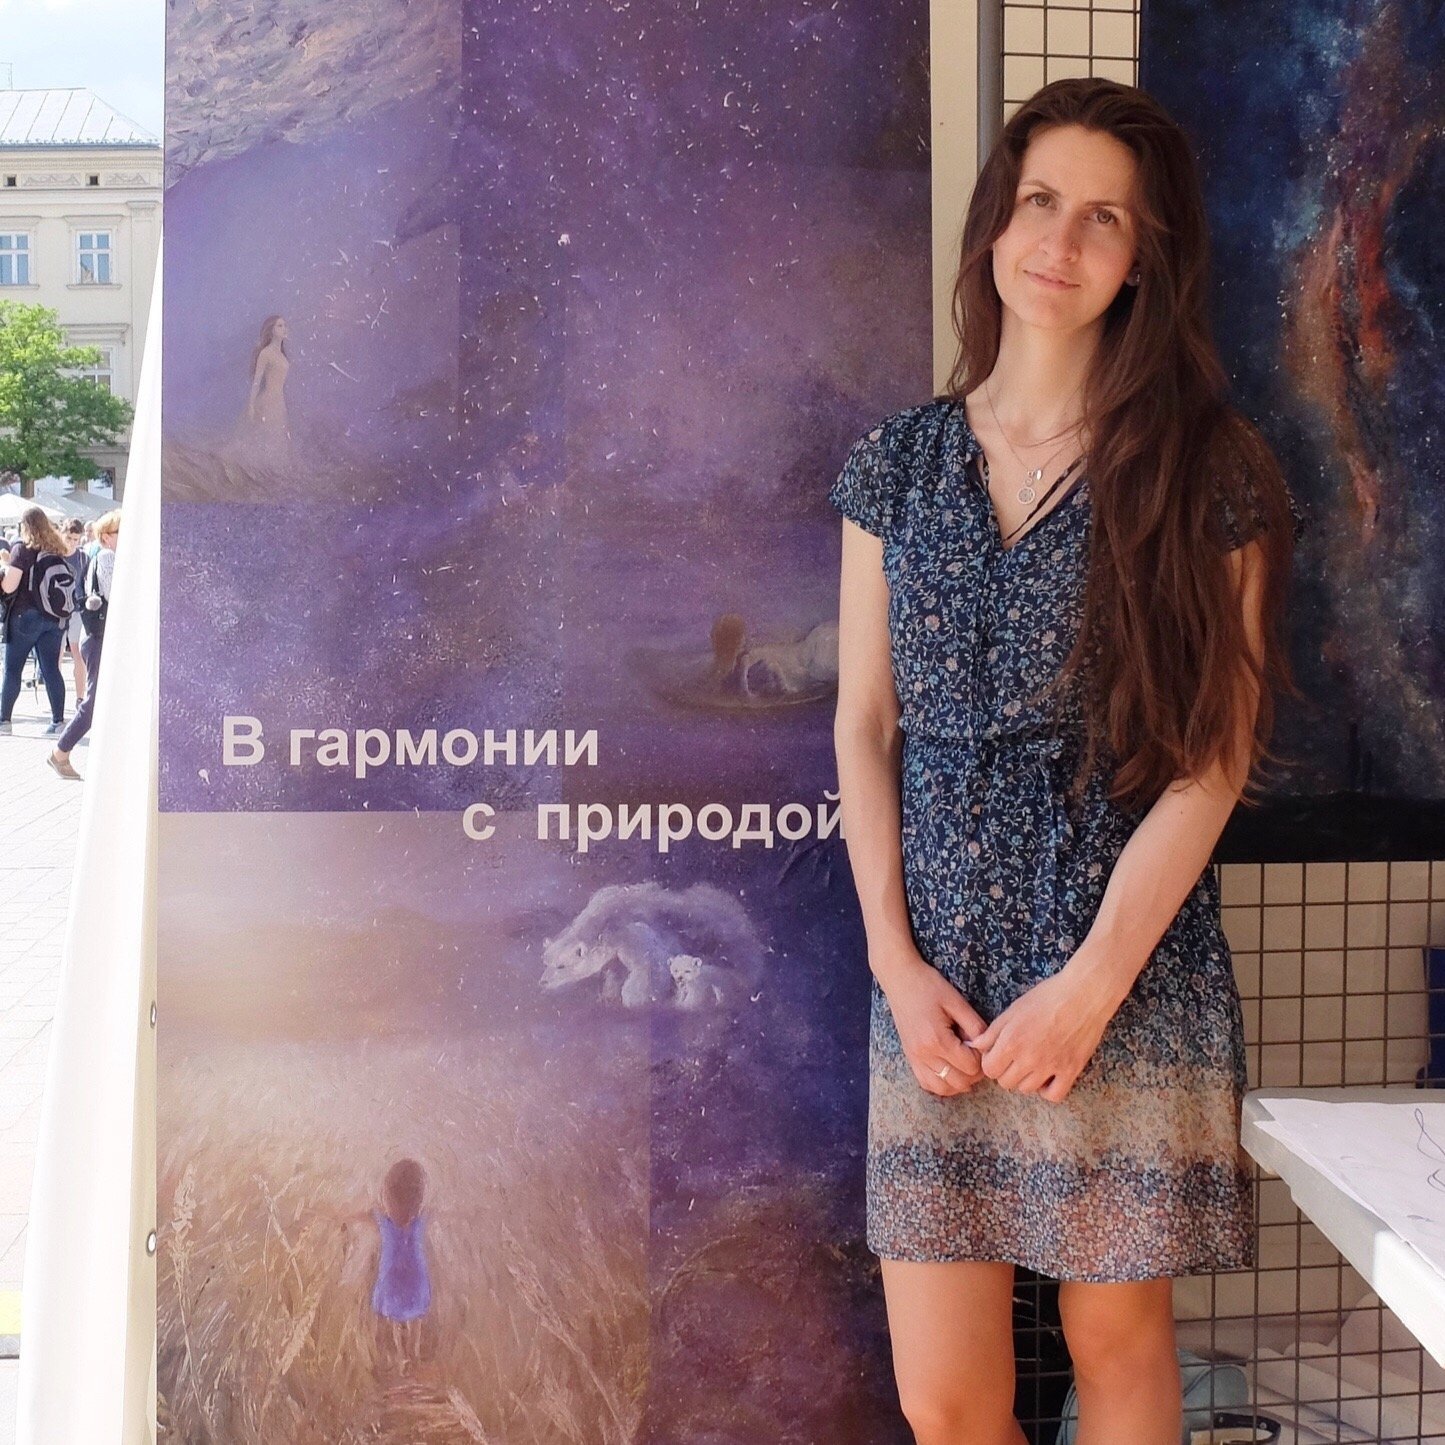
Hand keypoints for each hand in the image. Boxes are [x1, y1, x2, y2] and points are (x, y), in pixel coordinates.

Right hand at [876, 951, 989, 1098]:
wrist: (900, 978)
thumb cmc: (929, 985)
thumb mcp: (957, 1002)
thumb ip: (975, 1026)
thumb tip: (986, 1046)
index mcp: (937, 1039)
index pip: (970, 1066)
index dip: (982, 1058)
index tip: (981, 1044)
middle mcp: (924, 1054)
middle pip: (959, 1082)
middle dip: (974, 1072)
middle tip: (976, 1054)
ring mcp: (914, 1058)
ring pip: (942, 1088)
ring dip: (959, 1082)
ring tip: (965, 1064)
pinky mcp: (909, 1057)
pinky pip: (926, 1083)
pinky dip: (941, 1083)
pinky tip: (950, 1070)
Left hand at [970, 956, 1123, 1102]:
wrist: (1083, 995)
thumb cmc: (1046, 997)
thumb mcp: (1013, 1010)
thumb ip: (992, 1032)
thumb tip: (974, 1046)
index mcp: (1011, 1041)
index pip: (989, 1069)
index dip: (991, 1062)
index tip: (998, 1054)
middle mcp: (1028, 1058)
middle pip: (1006, 1082)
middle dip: (1006, 1071)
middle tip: (1015, 1058)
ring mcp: (1050, 1067)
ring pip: (1027, 1089)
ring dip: (1025, 1079)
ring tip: (1032, 1064)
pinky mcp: (1071, 1071)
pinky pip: (1054, 1095)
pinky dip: (1048, 1091)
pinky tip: (1047, 1077)